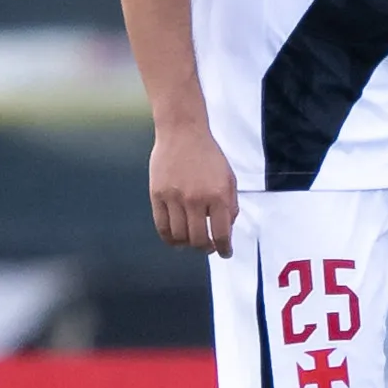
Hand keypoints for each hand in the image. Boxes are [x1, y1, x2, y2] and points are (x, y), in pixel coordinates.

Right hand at [151, 120, 237, 255]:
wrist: (183, 134)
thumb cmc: (209, 156)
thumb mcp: (229, 178)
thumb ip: (230, 205)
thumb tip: (226, 229)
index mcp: (218, 195)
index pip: (221, 233)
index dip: (224, 248)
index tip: (225, 252)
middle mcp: (196, 200)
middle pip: (198, 239)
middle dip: (206, 248)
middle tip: (210, 247)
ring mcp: (174, 198)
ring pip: (179, 236)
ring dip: (187, 245)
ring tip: (193, 242)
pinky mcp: (156, 195)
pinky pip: (161, 226)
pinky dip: (169, 238)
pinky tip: (176, 239)